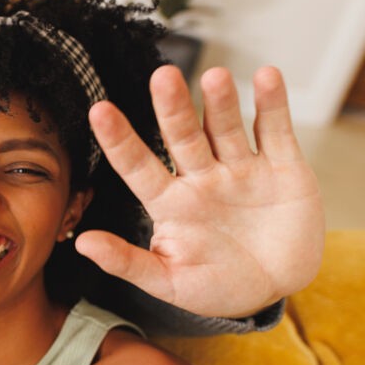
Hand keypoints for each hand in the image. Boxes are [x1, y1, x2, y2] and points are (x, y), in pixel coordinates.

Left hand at [78, 65, 324, 318]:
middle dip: (173, 108)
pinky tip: (266, 76)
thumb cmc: (215, 286)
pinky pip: (274, 131)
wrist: (275, 288)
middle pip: (183, 137)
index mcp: (170, 202)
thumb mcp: (168, 282)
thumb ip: (127, 262)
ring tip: (214, 77)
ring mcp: (241, 169)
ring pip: (226, 128)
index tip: (98, 111)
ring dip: (221, 103)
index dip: (119, 140)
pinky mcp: (282, 167)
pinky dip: (272, 104)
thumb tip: (82, 243)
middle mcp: (201, 177)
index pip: (137, 166)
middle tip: (162, 76)